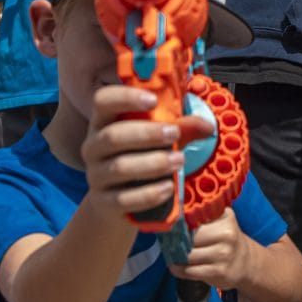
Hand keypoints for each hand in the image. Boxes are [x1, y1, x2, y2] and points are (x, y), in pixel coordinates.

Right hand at [80, 84, 187, 222]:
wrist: (118, 204)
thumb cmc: (137, 160)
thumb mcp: (156, 140)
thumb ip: (180, 129)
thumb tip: (208, 126)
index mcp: (103, 122)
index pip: (103, 100)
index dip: (125, 97)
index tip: (153, 100)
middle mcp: (93, 147)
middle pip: (112, 136)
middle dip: (146, 134)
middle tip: (174, 134)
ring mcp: (96, 176)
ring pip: (120, 168)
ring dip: (153, 163)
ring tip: (179, 160)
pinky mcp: (103, 202)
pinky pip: (124, 198)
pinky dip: (148, 194)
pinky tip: (168, 188)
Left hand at [167, 207, 246, 291]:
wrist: (247, 263)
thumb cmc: (227, 241)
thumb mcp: (222, 222)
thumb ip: (204, 216)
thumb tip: (174, 217)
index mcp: (225, 220)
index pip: (194, 220)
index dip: (179, 225)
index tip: (170, 229)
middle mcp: (226, 236)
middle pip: (190, 238)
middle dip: (176, 242)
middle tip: (168, 243)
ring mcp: (223, 255)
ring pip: (188, 256)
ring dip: (176, 257)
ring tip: (171, 255)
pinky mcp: (218, 272)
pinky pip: (190, 271)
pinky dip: (179, 270)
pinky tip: (175, 267)